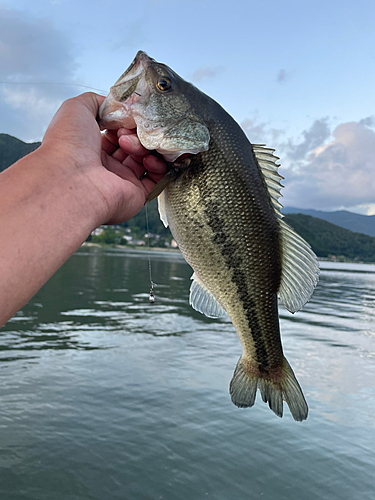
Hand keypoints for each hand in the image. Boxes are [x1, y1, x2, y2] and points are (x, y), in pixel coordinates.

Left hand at [42, 92, 165, 224]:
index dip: (124, 122)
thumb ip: (97, 101)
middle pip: (132, 144)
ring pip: (145, 159)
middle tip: (127, 132)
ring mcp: (120, 181)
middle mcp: (105, 166)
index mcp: (90, 148)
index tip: (125, 117)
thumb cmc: (68, 146)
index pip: (115, 132)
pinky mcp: (135, 195)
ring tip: (132, 146)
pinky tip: (148, 158)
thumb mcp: (76, 108)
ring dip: (145, 147)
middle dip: (135, 134)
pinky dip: (157, 166)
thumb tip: (116, 105)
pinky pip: (155, 179)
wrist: (72, 181)